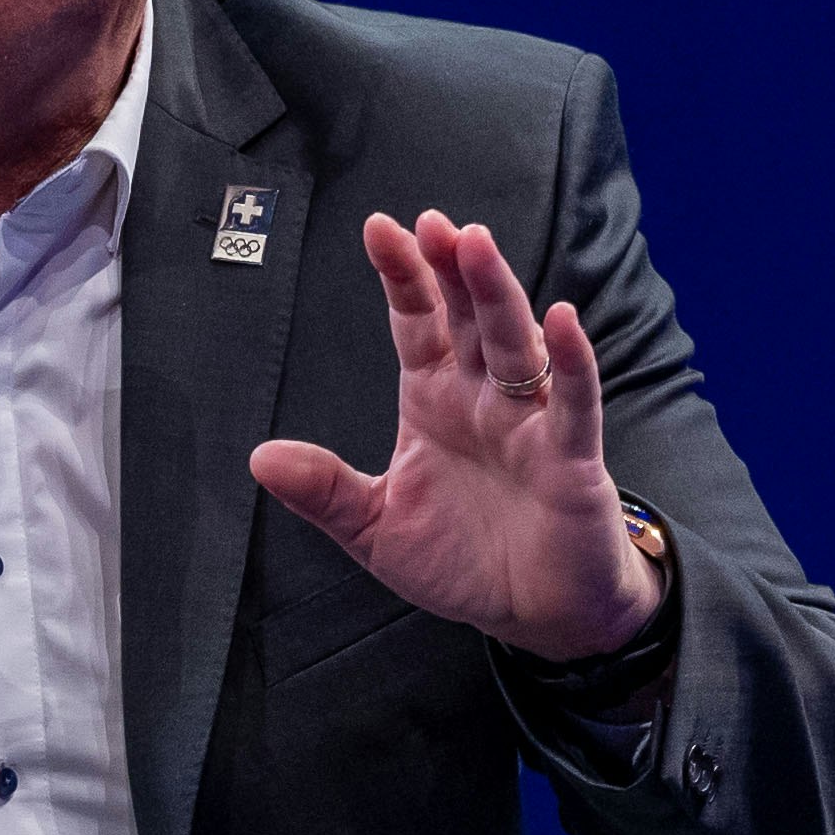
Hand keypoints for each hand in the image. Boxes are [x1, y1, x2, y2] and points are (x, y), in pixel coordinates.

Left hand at [248, 210, 662, 660]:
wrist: (534, 612)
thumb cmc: (464, 560)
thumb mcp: (376, 528)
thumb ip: (325, 491)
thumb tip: (260, 457)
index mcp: (434, 401)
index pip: (416, 324)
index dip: (402, 278)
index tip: (380, 228)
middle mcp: (483, 399)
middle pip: (467, 319)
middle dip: (450, 270)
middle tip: (434, 222)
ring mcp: (530, 423)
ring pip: (514, 345)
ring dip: (497, 295)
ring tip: (476, 246)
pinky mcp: (571, 459)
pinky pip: (574, 403)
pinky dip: (570, 363)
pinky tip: (561, 321)